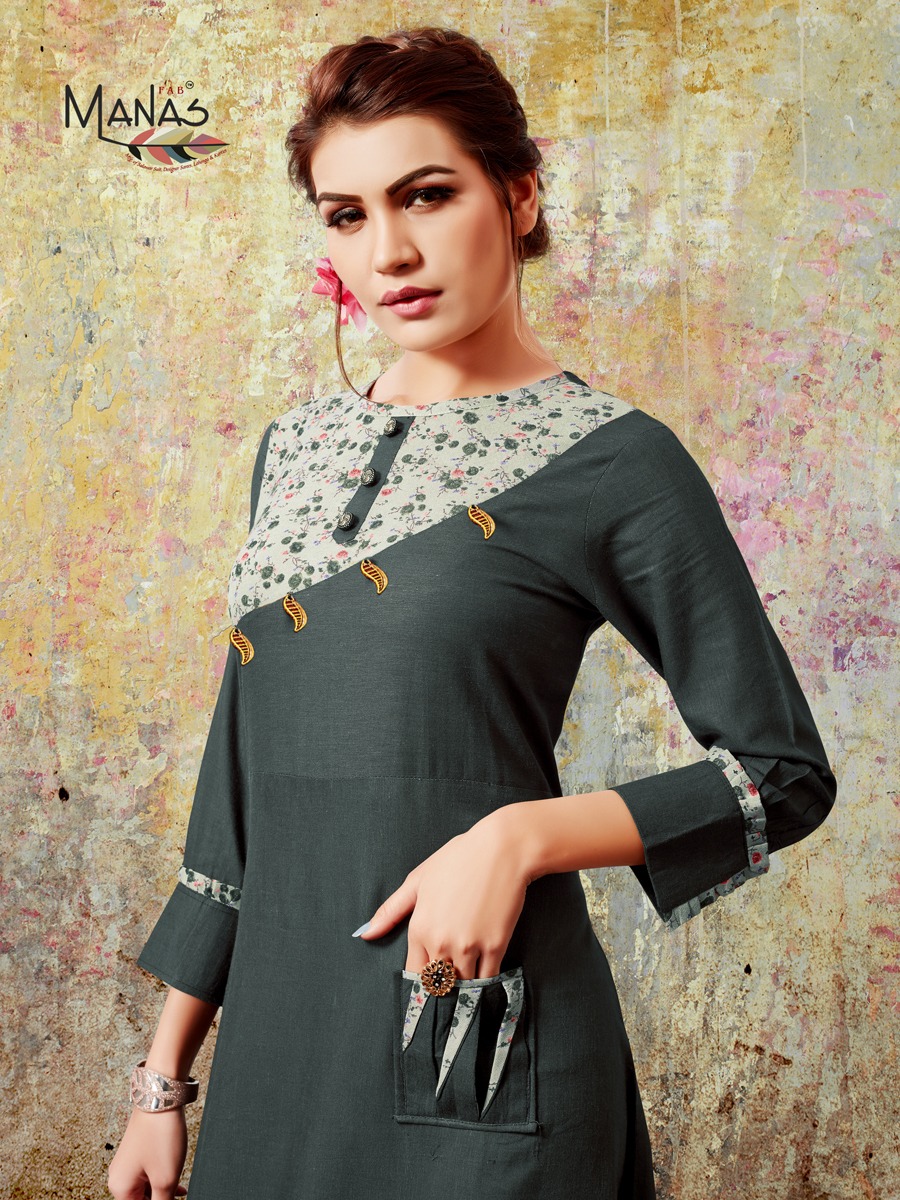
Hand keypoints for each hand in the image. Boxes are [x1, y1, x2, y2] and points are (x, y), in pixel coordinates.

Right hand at [107, 1105, 187, 1199]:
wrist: (160, 1097)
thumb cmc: (160, 1137)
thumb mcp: (165, 1179)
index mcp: (119, 1188)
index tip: (171, 1199)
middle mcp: (118, 1177)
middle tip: (179, 1195)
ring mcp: (127, 1162)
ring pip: (146, 1189)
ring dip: (162, 1193)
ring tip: (181, 1191)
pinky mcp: (138, 1151)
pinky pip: (149, 1175)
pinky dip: (162, 1181)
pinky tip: (178, 1186)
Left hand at [355, 814, 529, 979]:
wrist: (501, 849)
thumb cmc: (458, 859)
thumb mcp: (418, 881)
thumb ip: (390, 911)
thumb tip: (364, 933)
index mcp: (419, 928)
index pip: (415, 972)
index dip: (423, 978)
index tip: (431, 978)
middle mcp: (441, 942)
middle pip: (438, 983)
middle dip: (443, 984)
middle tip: (451, 978)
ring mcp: (468, 946)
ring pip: (463, 984)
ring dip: (465, 984)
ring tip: (469, 973)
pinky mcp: (495, 946)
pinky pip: (487, 978)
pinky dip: (486, 979)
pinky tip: (485, 970)